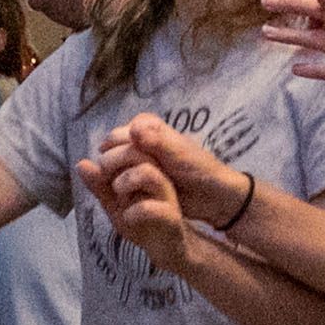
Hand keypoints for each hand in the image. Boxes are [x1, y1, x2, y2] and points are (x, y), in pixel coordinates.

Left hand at [75, 147, 190, 272]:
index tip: (101, 163)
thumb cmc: (141, 222)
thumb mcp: (115, 203)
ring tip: (117, 192)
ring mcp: (167, 196)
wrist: (167, 250)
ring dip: (126, 180)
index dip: (112, 148)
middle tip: (104, 173)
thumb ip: (100, 185)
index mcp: (148, 169)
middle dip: (115, 159)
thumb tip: (81, 163)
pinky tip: (127, 217)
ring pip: (149, 173)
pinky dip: (134, 211)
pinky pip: (152, 207)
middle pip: (140, 152)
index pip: (131, 144)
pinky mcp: (171, 217)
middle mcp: (159, 177)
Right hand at [113, 114, 249, 237]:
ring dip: (114, 175)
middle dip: (113, 162)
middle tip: (116, 176)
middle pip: (112, 149)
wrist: (212, 196)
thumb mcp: (180, 154)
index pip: (119, 134)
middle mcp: (140, 141)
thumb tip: (133, 129)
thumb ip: (158, 141)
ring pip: (113, 165)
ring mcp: (138, 162)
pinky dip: (118, 186)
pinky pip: (120, 180)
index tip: (118, 160)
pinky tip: (121, 195)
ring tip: (119, 188)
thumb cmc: (199, 170)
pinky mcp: (139, 180)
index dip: (116, 146)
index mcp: (149, 127)